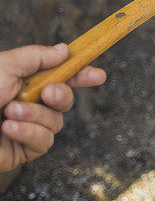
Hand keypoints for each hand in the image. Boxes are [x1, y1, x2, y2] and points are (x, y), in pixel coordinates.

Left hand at [0, 44, 105, 171]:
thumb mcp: (5, 66)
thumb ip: (37, 57)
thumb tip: (64, 50)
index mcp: (22, 82)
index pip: (59, 77)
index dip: (80, 75)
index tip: (98, 74)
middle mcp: (28, 104)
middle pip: (64, 101)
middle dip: (61, 97)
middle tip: (48, 94)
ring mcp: (27, 128)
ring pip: (55, 123)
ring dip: (34, 116)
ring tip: (8, 114)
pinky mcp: (24, 150)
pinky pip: (44, 142)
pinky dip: (27, 133)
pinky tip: (7, 130)